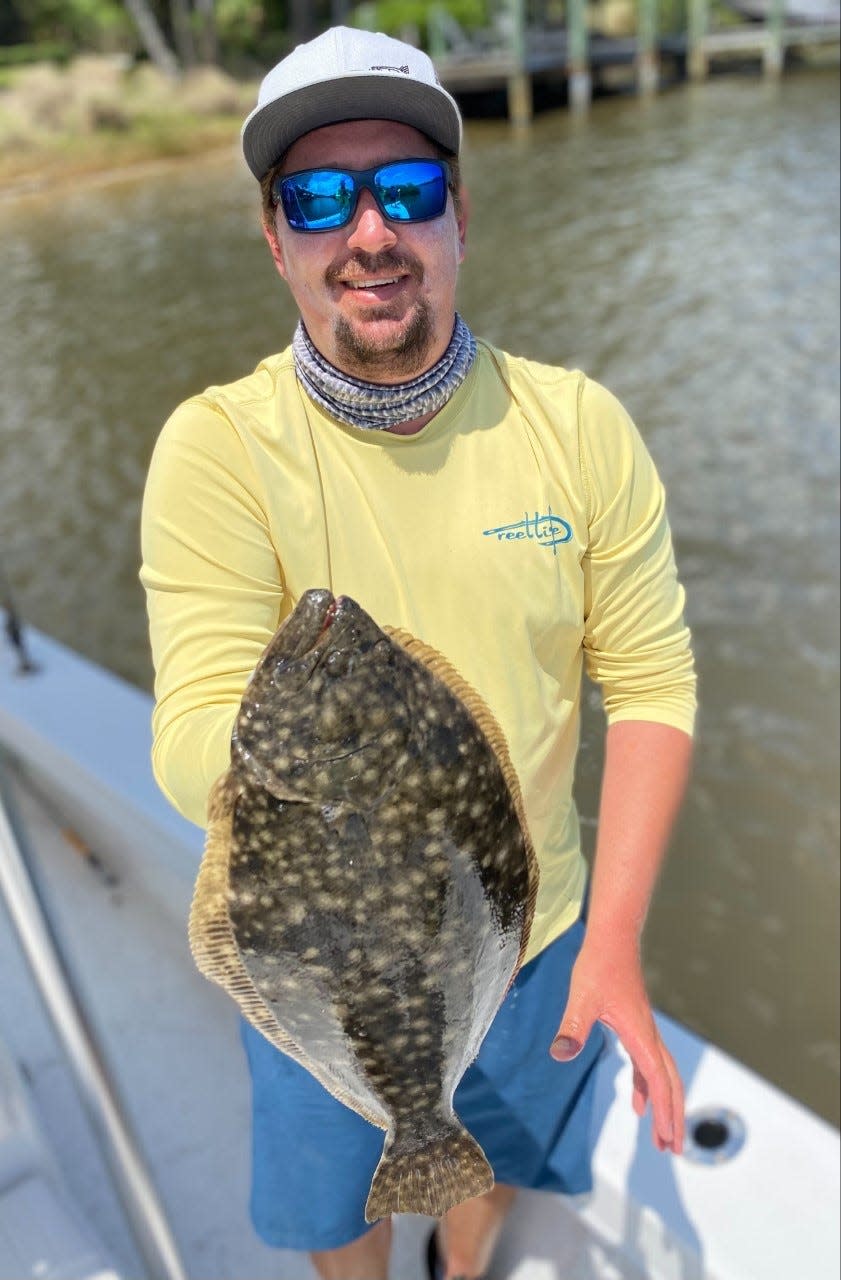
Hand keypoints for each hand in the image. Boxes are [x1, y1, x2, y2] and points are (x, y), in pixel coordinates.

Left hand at [549, 940, 684, 1153]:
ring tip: (661, 1137)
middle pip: (669, 1084)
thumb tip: (560, 1055)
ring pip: (662, 1075)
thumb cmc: (598, 967)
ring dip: (663, 1105)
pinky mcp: (636, 1027)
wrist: (613, 940)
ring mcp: (645, 1032)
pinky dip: (646, 1086)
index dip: (666, 1112)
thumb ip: (573, 1027)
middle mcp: (649, 1036)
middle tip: (673, 1150)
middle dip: (673, 1117)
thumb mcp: (581, 998)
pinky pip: (648, 1064)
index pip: (659, 1081)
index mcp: (640, 1035)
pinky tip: (637, 1102)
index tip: (670, 1140)